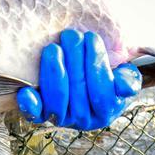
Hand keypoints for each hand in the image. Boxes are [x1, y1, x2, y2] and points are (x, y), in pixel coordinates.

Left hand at [17, 30, 140, 130]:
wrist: (86, 82)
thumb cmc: (107, 74)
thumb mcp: (124, 76)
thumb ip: (128, 80)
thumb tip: (123, 87)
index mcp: (106, 111)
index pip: (102, 92)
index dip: (97, 64)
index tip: (91, 37)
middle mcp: (83, 119)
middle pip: (78, 93)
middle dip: (74, 60)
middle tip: (71, 35)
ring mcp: (61, 118)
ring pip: (57, 101)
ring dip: (54, 73)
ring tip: (54, 48)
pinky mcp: (40, 114)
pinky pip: (34, 114)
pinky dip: (30, 105)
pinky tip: (26, 92)